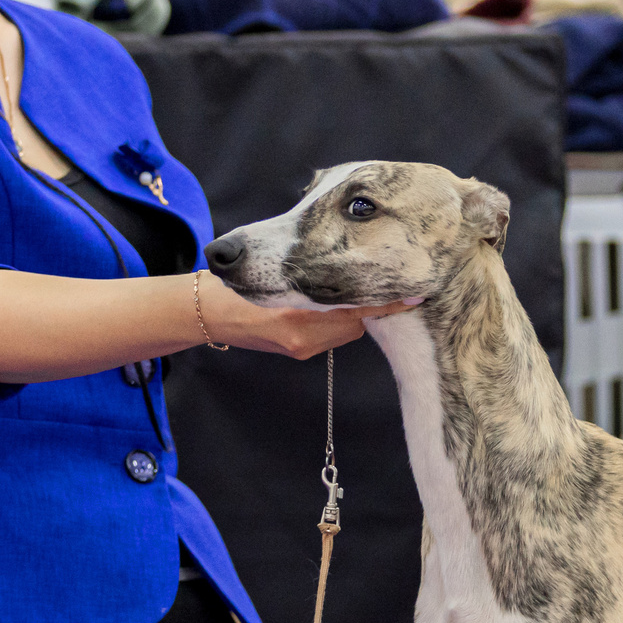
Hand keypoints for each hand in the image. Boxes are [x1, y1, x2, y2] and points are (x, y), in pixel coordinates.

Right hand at [198, 274, 415, 358]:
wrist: (209, 314)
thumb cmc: (237, 284)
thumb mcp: (270, 270)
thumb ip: (308, 274)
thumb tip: (348, 271)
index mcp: (295, 316)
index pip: (354, 310)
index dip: (384, 302)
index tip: (413, 294)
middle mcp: (301, 336)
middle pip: (355, 322)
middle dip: (364, 304)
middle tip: (379, 283)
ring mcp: (300, 347)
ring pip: (345, 329)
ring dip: (348, 313)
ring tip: (344, 293)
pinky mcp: (297, 352)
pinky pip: (329, 335)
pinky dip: (333, 321)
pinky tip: (323, 308)